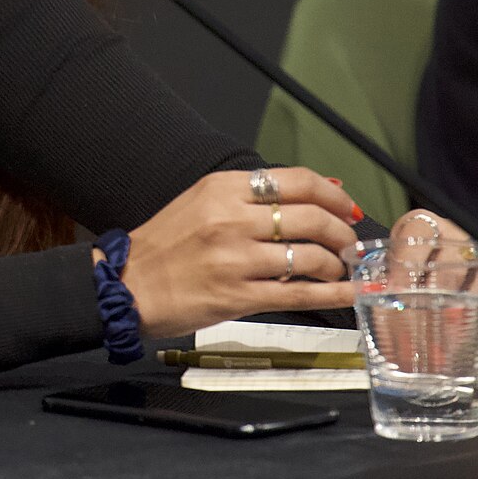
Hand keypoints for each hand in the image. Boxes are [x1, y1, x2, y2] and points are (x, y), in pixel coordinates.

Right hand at [119, 167, 360, 337]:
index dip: (333, 195)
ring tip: (338, 270)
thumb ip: (254, 196)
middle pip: (311, 217)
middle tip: (349, 243)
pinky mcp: (239, 296)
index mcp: (222, 189)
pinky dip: (332, 294)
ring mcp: (236, 259)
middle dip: (342, 232)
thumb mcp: (201, 202)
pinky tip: (346, 293)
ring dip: (337, 265)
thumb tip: (320, 187)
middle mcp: (231, 219)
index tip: (347, 207)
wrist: (128, 285)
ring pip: (310, 255)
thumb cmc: (164, 246)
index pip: (297, 181)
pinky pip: (299, 293)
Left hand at [389, 208, 477, 350]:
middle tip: (427, 335)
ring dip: (473, 316)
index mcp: (425, 224)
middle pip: (454, 266)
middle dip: (440, 303)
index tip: (396, 299)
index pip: (415, 244)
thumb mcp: (396, 252)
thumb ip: (387, 272)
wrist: (446, 240)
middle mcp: (462, 232)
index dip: (405, 274)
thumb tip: (372, 297)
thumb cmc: (417, 252)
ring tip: (454, 346)